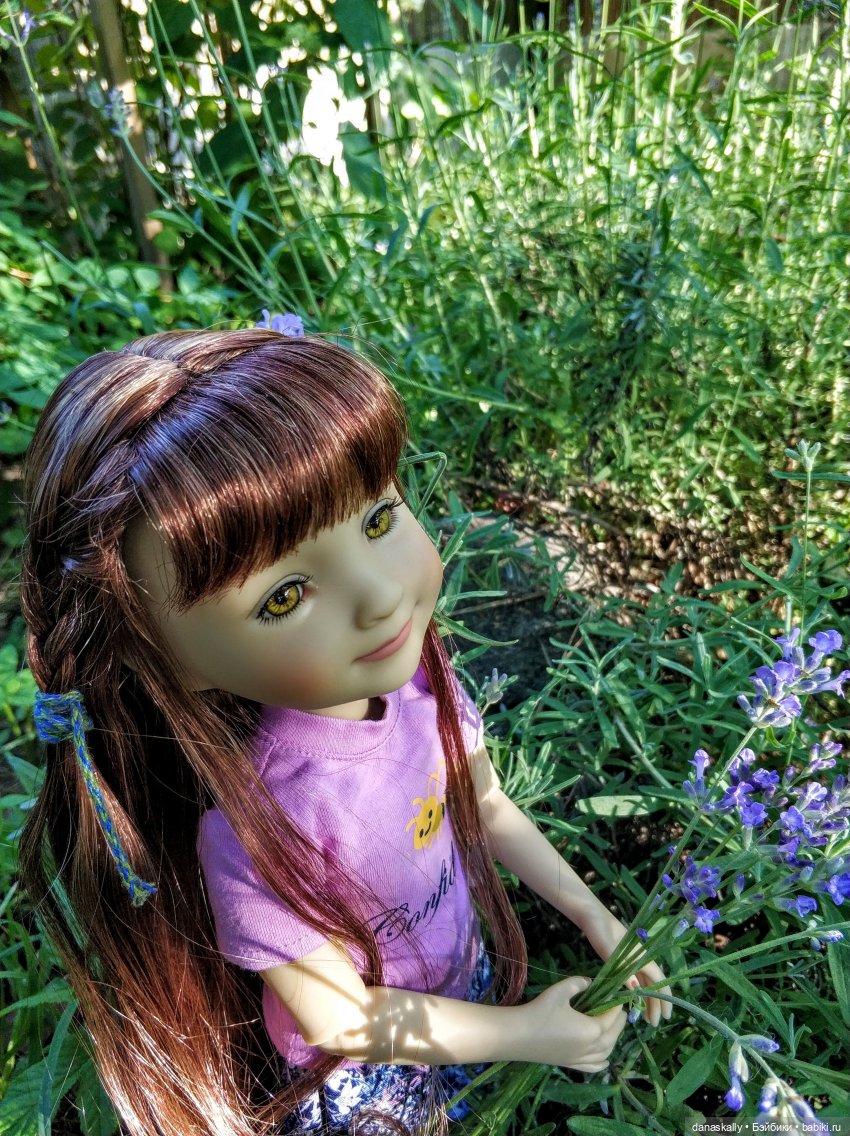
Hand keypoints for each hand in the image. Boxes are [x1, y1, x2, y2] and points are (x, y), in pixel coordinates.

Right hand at [529, 976, 626, 1072]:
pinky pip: (593, 1067)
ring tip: (612, 1029)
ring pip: (605, 1053)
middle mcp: (590, 1048)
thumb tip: (589, 982)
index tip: (618, 999)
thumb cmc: (539, 1011)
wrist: (517, 1035)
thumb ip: (577, 983)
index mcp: (591, 1030)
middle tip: (619, 1012)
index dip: (616, 1008)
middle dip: (618, 1024)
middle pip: (612, 1037)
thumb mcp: (559, 991)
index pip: (611, 1019)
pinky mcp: (570, 1064)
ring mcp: (580, 1059)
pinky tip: (605, 1059)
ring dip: (613, 1041)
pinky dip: (603, 1062)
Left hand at [580, 907, 672, 1026]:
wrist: (592, 916)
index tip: (665, 1017)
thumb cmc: (602, 932)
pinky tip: (633, 999)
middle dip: (656, 1004)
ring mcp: (633, 958)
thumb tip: (636, 991)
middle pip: (654, 984)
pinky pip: (636, 977)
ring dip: (647, 999)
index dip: (664, 1000)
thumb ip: (624, 971)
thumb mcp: (611, 953)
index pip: (660, 982)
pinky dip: (638, 990)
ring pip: (645, 982)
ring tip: (644, 1016)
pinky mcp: (624, 958)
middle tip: (653, 1024)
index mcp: (643, 957)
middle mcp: (641, 959)